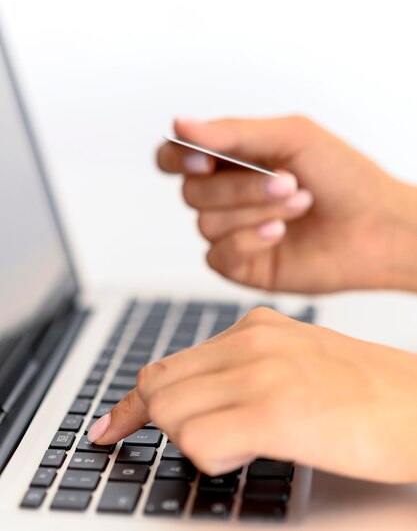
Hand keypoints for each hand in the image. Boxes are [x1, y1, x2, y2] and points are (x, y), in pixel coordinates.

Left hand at [89, 307, 416, 482]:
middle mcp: (252, 343)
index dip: (134, 402)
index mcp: (254, 328)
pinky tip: (245, 453)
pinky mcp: (276, 412)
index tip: (112, 426)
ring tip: (237, 445)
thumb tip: (191, 397)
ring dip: (189, 441)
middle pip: (159, 388)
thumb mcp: (296, 361)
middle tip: (169, 443)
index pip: (168, 365)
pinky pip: (200, 442)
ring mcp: (262, 375)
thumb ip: (242, 369)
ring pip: (171, 414)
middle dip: (153, 423)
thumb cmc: (365, 392)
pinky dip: (209, 458)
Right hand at [157, 117, 416, 292]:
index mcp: (230, 159)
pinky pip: (218, 256)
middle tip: (288, 181)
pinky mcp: (241, 266)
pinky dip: (249, 241)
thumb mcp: (291, 137)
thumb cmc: (342, 175)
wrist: (378, 225)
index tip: (204, 159)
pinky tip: (280, 234)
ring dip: (255, 212)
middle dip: (240, 187)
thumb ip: (233, 133)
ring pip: (205, 224)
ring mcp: (232, 232)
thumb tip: (179, 124)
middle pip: (191, 191)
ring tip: (299, 204)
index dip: (177, 158)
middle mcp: (225, 195)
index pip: (174, 157)